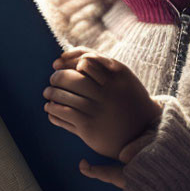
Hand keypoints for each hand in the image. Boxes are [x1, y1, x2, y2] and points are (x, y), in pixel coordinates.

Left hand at [44, 47, 161, 159]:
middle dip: (57, 77)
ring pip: (62, 96)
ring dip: (51, 94)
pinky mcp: (88, 126)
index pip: (84, 60)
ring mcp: (96, 109)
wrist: (141, 131)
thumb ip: (103, 64)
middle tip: (52, 79)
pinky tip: (51, 109)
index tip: (57, 63)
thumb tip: (77, 61)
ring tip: (48, 94)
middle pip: (70, 78)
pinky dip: (52, 110)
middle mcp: (105, 91)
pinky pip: (62, 114)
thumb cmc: (127, 99)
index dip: (67, 59)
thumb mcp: (122, 76)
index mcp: (115, 75)